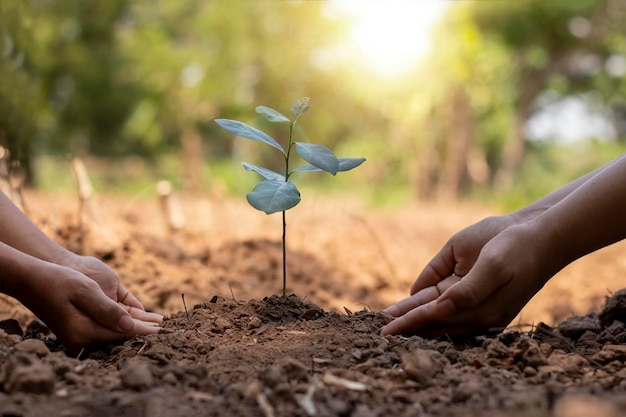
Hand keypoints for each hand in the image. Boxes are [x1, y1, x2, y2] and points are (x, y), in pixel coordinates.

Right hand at [19, 255, 162, 353]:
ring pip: (113, 333)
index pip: (121, 334)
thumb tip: (130, 327)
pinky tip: (136, 322)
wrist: (33, 279)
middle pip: (119, 337)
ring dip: (134, 328)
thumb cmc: (58, 280)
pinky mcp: (78, 330)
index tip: (163, 330)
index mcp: (83, 332)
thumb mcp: (86, 291)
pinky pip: (104, 329)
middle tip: (166, 330)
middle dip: (143, 332)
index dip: (144, 331)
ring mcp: (78, 336)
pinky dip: (121, 324)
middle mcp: (81, 339)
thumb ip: (108, 310)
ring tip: (157, 326)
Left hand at [381, 220, 555, 337]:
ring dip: (415, 318)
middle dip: (408, 324)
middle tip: (380, 331)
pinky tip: (412, 309)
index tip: (387, 329)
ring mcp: (478, 304)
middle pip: (434, 320)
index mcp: (482, 310)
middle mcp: (478, 312)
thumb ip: (467, 290)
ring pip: (438, 313)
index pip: (436, 317)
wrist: (541, 235)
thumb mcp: (493, 265)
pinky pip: (447, 301)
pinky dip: (427, 304)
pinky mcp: (476, 291)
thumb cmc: (518, 248)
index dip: (410, 323)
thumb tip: (440, 308)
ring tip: (391, 323)